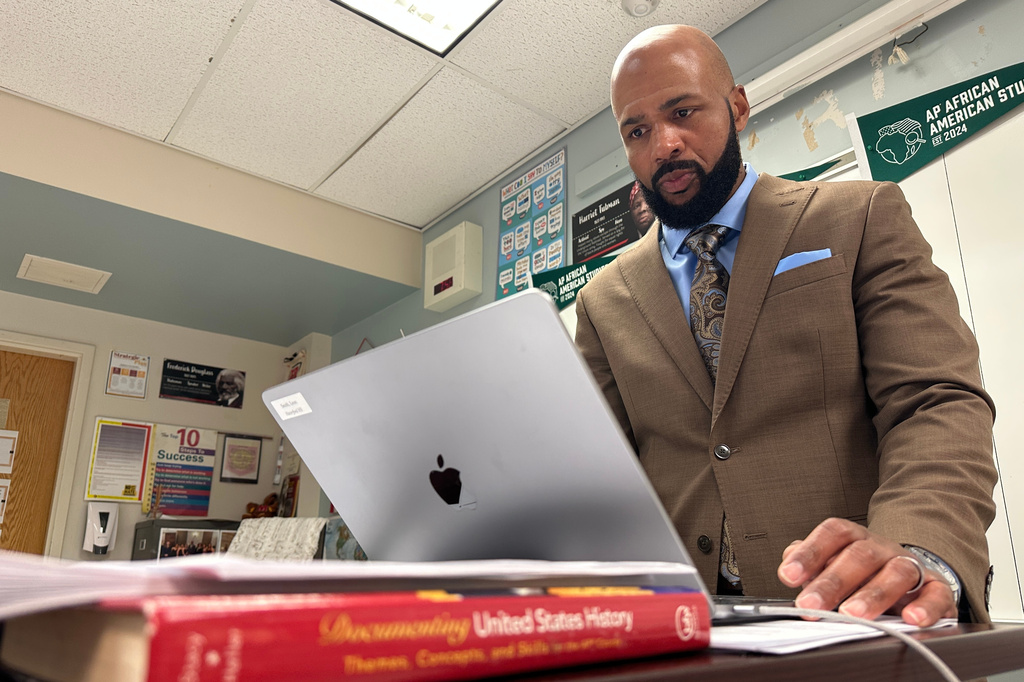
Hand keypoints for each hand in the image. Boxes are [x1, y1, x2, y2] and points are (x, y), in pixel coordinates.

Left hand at [777, 518, 956, 625]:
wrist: (912, 577)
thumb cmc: (866, 574)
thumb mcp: (835, 564)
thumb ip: (811, 563)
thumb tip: (789, 562)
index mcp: (855, 539)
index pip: (833, 534)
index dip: (810, 552)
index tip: (788, 575)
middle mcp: (882, 548)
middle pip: (859, 555)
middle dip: (832, 582)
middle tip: (810, 605)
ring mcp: (911, 566)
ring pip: (896, 572)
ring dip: (873, 595)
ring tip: (852, 613)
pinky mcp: (937, 589)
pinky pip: (936, 594)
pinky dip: (926, 608)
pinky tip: (912, 620)